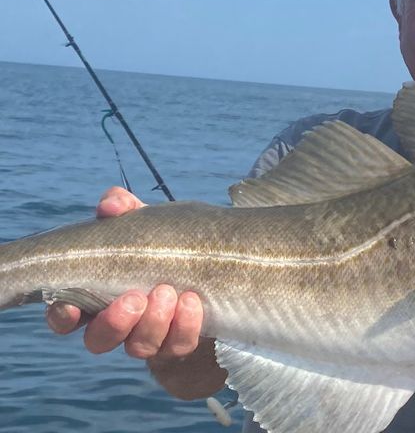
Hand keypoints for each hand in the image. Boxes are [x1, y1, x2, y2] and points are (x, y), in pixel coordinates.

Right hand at [44, 187, 220, 397]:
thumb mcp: (145, 223)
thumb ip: (125, 209)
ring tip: (169, 292)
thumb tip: (111, 204)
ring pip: (139, 346)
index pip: (65, 316)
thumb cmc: (164, 246)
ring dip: (153, 322)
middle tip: (134, 298)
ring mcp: (148, 339)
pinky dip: (186, 325)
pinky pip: (179, 346)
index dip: (62, 316)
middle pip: (99, 340)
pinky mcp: (179, 346)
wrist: (215, 272)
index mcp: (97, 296)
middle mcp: (118, 325)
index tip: (70, 307)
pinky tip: (193, 302)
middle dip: (114, 322)